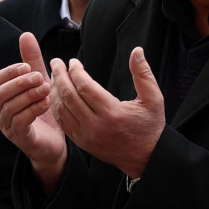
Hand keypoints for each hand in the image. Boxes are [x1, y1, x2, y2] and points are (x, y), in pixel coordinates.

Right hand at [0, 32, 66, 193]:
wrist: (53, 143)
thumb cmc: (43, 111)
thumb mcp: (38, 81)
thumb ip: (32, 60)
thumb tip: (26, 34)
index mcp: (2, 97)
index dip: (10, 72)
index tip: (28, 66)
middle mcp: (0, 112)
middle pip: (1, 93)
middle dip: (20, 83)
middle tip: (39, 77)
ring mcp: (8, 127)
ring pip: (10, 108)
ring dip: (29, 95)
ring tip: (46, 90)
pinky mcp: (20, 138)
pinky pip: (20, 122)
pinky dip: (33, 110)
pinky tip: (46, 103)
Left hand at [49, 48, 164, 179]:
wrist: (145, 158)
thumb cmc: (149, 126)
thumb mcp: (154, 100)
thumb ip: (143, 74)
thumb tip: (137, 51)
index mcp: (113, 113)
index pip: (85, 87)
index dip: (76, 71)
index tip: (73, 61)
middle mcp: (96, 125)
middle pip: (69, 95)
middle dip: (60, 75)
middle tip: (56, 61)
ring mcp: (86, 135)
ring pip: (62, 108)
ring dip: (55, 89)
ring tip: (54, 75)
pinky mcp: (80, 141)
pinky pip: (62, 121)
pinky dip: (56, 105)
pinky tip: (55, 93)